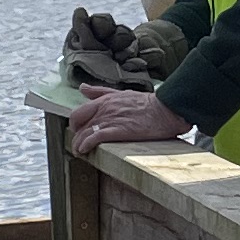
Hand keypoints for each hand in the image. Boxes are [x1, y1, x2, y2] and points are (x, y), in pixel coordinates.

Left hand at [68, 88, 191, 155]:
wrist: (165, 110)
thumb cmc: (147, 103)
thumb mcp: (121, 93)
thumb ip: (100, 92)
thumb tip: (82, 87)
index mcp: (104, 100)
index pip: (79, 112)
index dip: (76, 124)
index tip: (80, 131)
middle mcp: (104, 109)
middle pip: (77, 123)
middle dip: (75, 135)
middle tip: (79, 144)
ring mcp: (110, 119)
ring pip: (84, 133)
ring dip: (78, 144)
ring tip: (80, 152)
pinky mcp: (118, 130)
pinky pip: (95, 138)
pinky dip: (86, 145)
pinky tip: (85, 151)